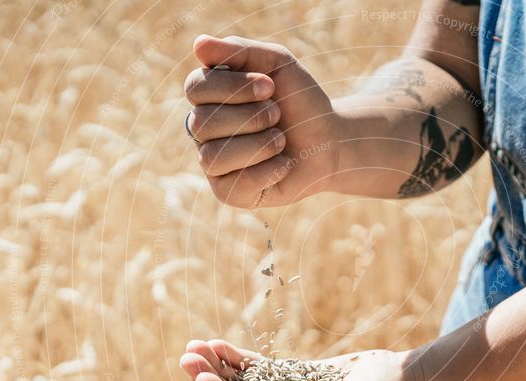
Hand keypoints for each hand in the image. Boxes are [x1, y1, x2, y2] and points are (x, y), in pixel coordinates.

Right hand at [184, 35, 340, 206]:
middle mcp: (203, 130)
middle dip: (250, 117)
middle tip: (278, 114)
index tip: (269, 85)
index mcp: (208, 96)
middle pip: (202, 123)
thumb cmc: (300, 101)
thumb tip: (198, 44)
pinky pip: (234, 184)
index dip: (233, 87)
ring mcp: (214, 164)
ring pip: (212, 157)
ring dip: (258, 145)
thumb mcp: (277, 64)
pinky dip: (267, 170)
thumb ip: (239, 50)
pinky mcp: (230, 192)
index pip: (195, 88)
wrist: (330, 140)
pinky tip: (284, 163)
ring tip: (281, 140)